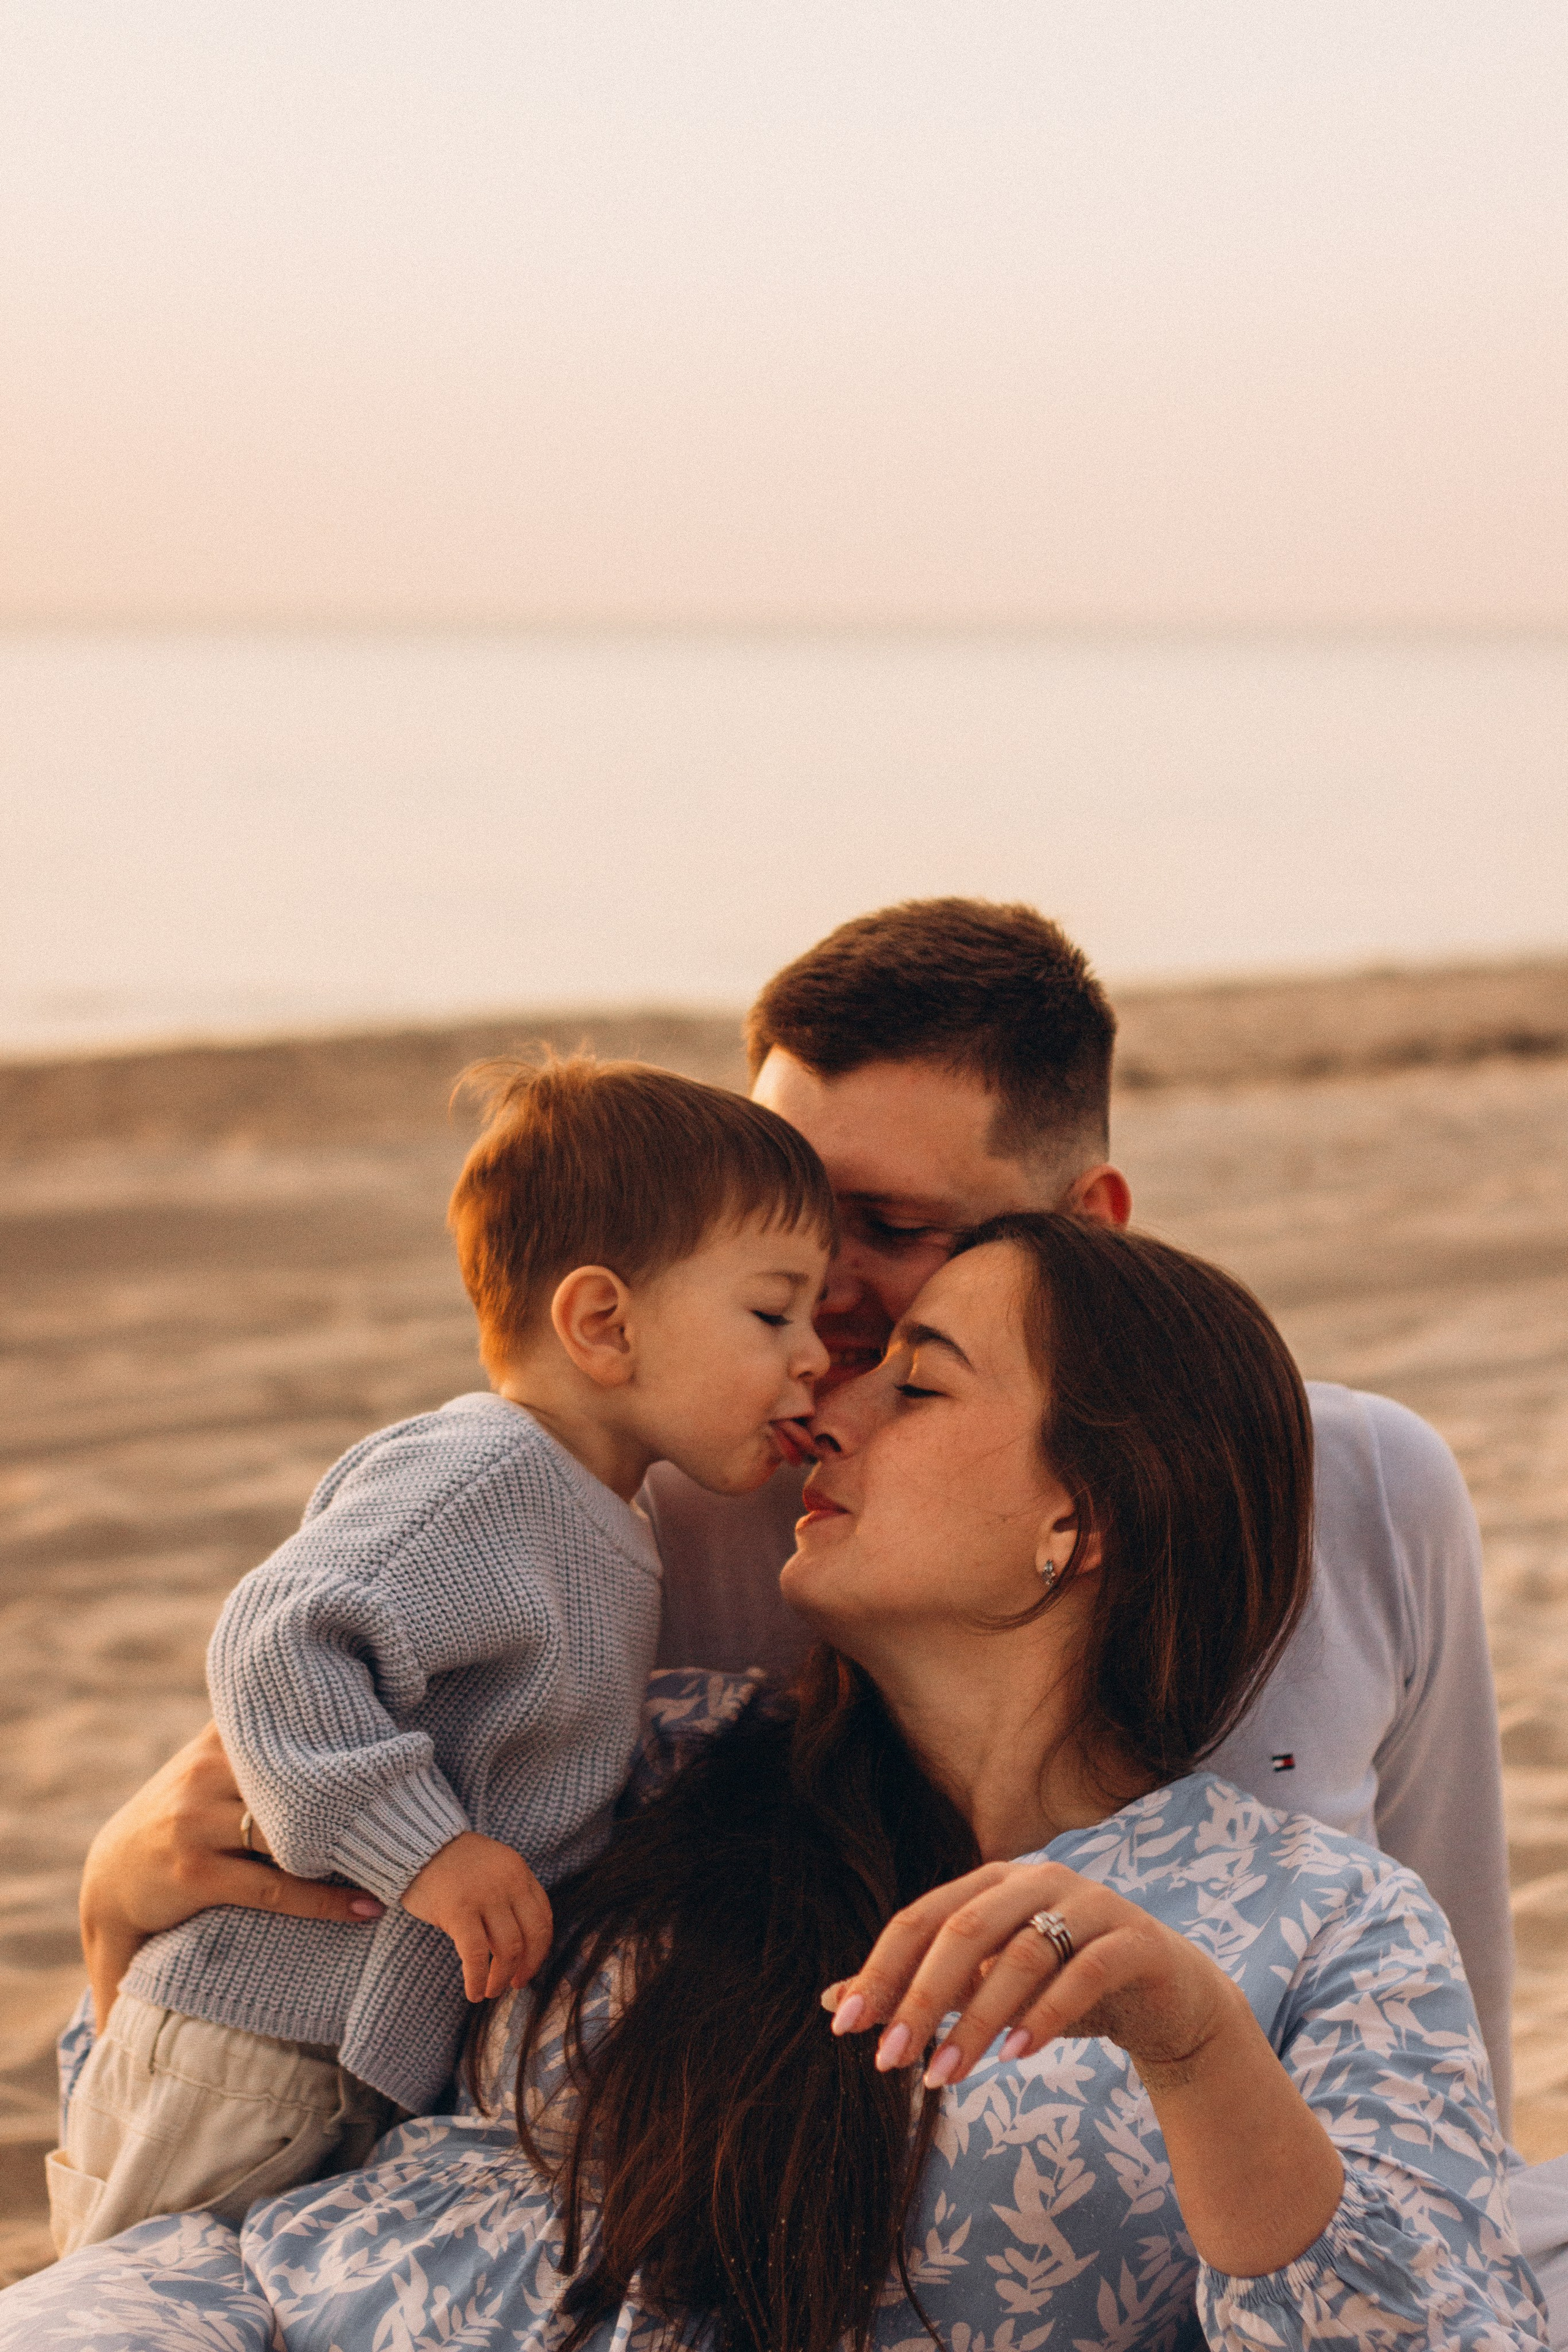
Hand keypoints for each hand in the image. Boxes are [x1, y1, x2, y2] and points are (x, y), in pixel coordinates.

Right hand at [79, 1720, 384, 2029]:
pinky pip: (275, 1887)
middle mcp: (205, 1772)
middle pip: (299, 1775)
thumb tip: (345, 1692)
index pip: (291, 1721)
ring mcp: (196, 1823)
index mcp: (218, 1737)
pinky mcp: (196, 1874)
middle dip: (358, 1787)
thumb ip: (263, 1733)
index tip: (405, 1727)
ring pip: (291, 1832)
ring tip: (407, 1854)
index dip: (346, 1723)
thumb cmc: (188, 1812)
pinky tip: (367, 1906)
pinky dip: (325, 1899)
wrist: (114, 1877)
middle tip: (421, 1798)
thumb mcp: (214, 1763)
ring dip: (350, 1845)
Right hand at [400, 1832, 552, 2000]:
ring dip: (501, 1978)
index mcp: (519, 1872)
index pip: (543, 1917)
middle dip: (526, 1967)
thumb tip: (520, 1945)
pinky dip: (477, 1979)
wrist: (418, 1844)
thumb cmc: (452, 1863)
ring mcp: (485, 1896)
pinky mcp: (459, 1910)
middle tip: (514, 1984)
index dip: (539, 1949)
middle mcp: (509, 1882)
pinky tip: (473, 1992)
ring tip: (491, 1991)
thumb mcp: (493, 1869)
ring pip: (508, 1949)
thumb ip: (509, 1895)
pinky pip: (476, 1955)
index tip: (528, 1967)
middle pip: (531, 1936)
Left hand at [823, 1856, 1343, 2277]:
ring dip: (978, 2020)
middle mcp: (1037, 1879)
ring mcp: (1090, 1904)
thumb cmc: (1063, 1989)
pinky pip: (1083, 1973)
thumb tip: (833, 2002)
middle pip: (963, 1930)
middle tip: (890, 2059)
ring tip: (947, 2076)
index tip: (845, 2026)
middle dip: (921, 1998)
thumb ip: (924, 1990)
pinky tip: (1017, 2056)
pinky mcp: (1133, 1940)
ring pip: (1021, 1953)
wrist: (1165, 1999)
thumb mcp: (987, 1990)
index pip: (921, 1918)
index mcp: (993, 1882)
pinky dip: (1046, 2014)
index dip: (880, 1970)